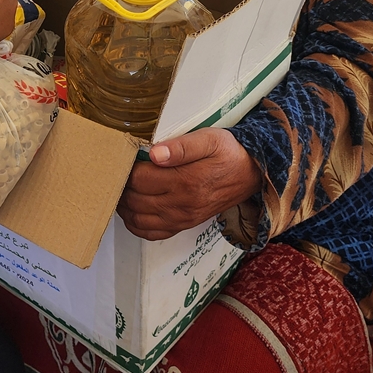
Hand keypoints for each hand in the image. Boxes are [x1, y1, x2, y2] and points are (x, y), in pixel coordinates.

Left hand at [116, 128, 262, 240]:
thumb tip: (154, 154)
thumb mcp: (209, 139)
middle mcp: (182, 205)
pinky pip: (151, 233)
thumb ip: (181, 146)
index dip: (127, 169)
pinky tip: (133, 208)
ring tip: (123, 187)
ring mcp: (182, 219)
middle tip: (120, 171)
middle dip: (121, 186)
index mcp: (186, 182)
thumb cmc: (229, 153)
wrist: (252, 174)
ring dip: (124, 205)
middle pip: (134, 201)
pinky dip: (135, 224)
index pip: (139, 180)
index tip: (125, 157)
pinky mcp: (184, 225)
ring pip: (137, 219)